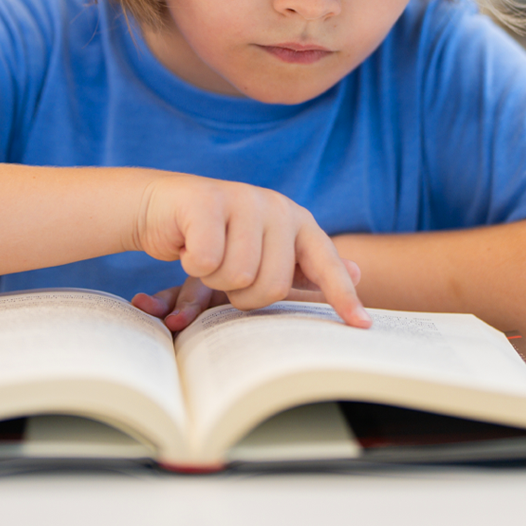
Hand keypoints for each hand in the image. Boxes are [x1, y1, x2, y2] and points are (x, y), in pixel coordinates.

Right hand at [130, 173, 369, 326]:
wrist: (162, 206)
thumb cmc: (218, 237)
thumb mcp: (265, 251)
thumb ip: (306, 265)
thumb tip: (356, 272)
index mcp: (297, 222)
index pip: (326, 264)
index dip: (343, 296)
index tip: (362, 325)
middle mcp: (277, 207)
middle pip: (273, 286)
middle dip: (243, 295)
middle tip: (227, 275)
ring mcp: (243, 199)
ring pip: (238, 276)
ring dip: (214, 279)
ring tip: (208, 258)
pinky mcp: (206, 201)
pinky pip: (208, 261)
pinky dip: (192, 264)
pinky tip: (189, 246)